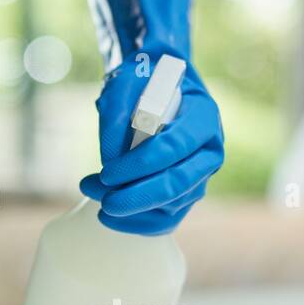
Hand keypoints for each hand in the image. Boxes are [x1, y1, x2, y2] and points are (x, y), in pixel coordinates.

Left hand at [80, 56, 223, 234]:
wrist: (158, 87)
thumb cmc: (144, 81)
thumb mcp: (127, 82)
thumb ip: (115, 113)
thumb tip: (109, 159)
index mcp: (204, 118)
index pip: (176, 147)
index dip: (141, 164)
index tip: (106, 172)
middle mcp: (209, 151)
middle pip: (180, 184)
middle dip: (139, 197)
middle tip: (104, 201)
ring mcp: (200, 176)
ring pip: (173, 205)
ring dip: (132, 209)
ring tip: (94, 194)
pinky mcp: (185, 194)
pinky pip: (167, 219)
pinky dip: (138, 223)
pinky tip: (109, 218)